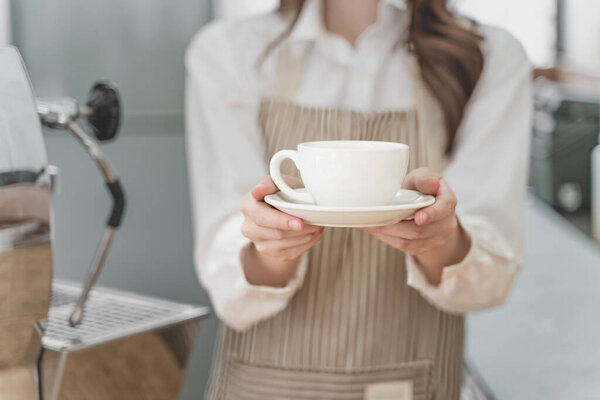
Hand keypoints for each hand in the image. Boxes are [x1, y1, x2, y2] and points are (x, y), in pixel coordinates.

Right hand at [240, 176, 323, 286]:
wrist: (279, 214)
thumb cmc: (280, 193)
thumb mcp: (276, 182)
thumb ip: (269, 183)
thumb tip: (258, 190)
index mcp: (247, 206)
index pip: (261, 216)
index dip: (281, 220)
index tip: (300, 223)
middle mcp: (249, 227)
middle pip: (276, 233)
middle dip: (299, 230)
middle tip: (316, 224)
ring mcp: (260, 243)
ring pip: (286, 244)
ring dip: (306, 235)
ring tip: (318, 225)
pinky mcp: (273, 254)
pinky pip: (292, 251)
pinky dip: (307, 242)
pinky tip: (313, 232)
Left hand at [361, 168, 469, 283]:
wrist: (422, 204)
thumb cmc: (420, 187)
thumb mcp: (422, 176)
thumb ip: (425, 179)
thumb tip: (432, 183)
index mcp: (448, 202)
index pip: (443, 210)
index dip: (431, 215)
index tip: (418, 218)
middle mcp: (446, 223)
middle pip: (420, 230)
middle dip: (395, 226)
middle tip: (374, 219)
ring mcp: (436, 238)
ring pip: (409, 242)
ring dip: (386, 234)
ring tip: (368, 224)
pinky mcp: (423, 247)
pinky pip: (404, 248)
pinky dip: (387, 239)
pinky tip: (375, 230)